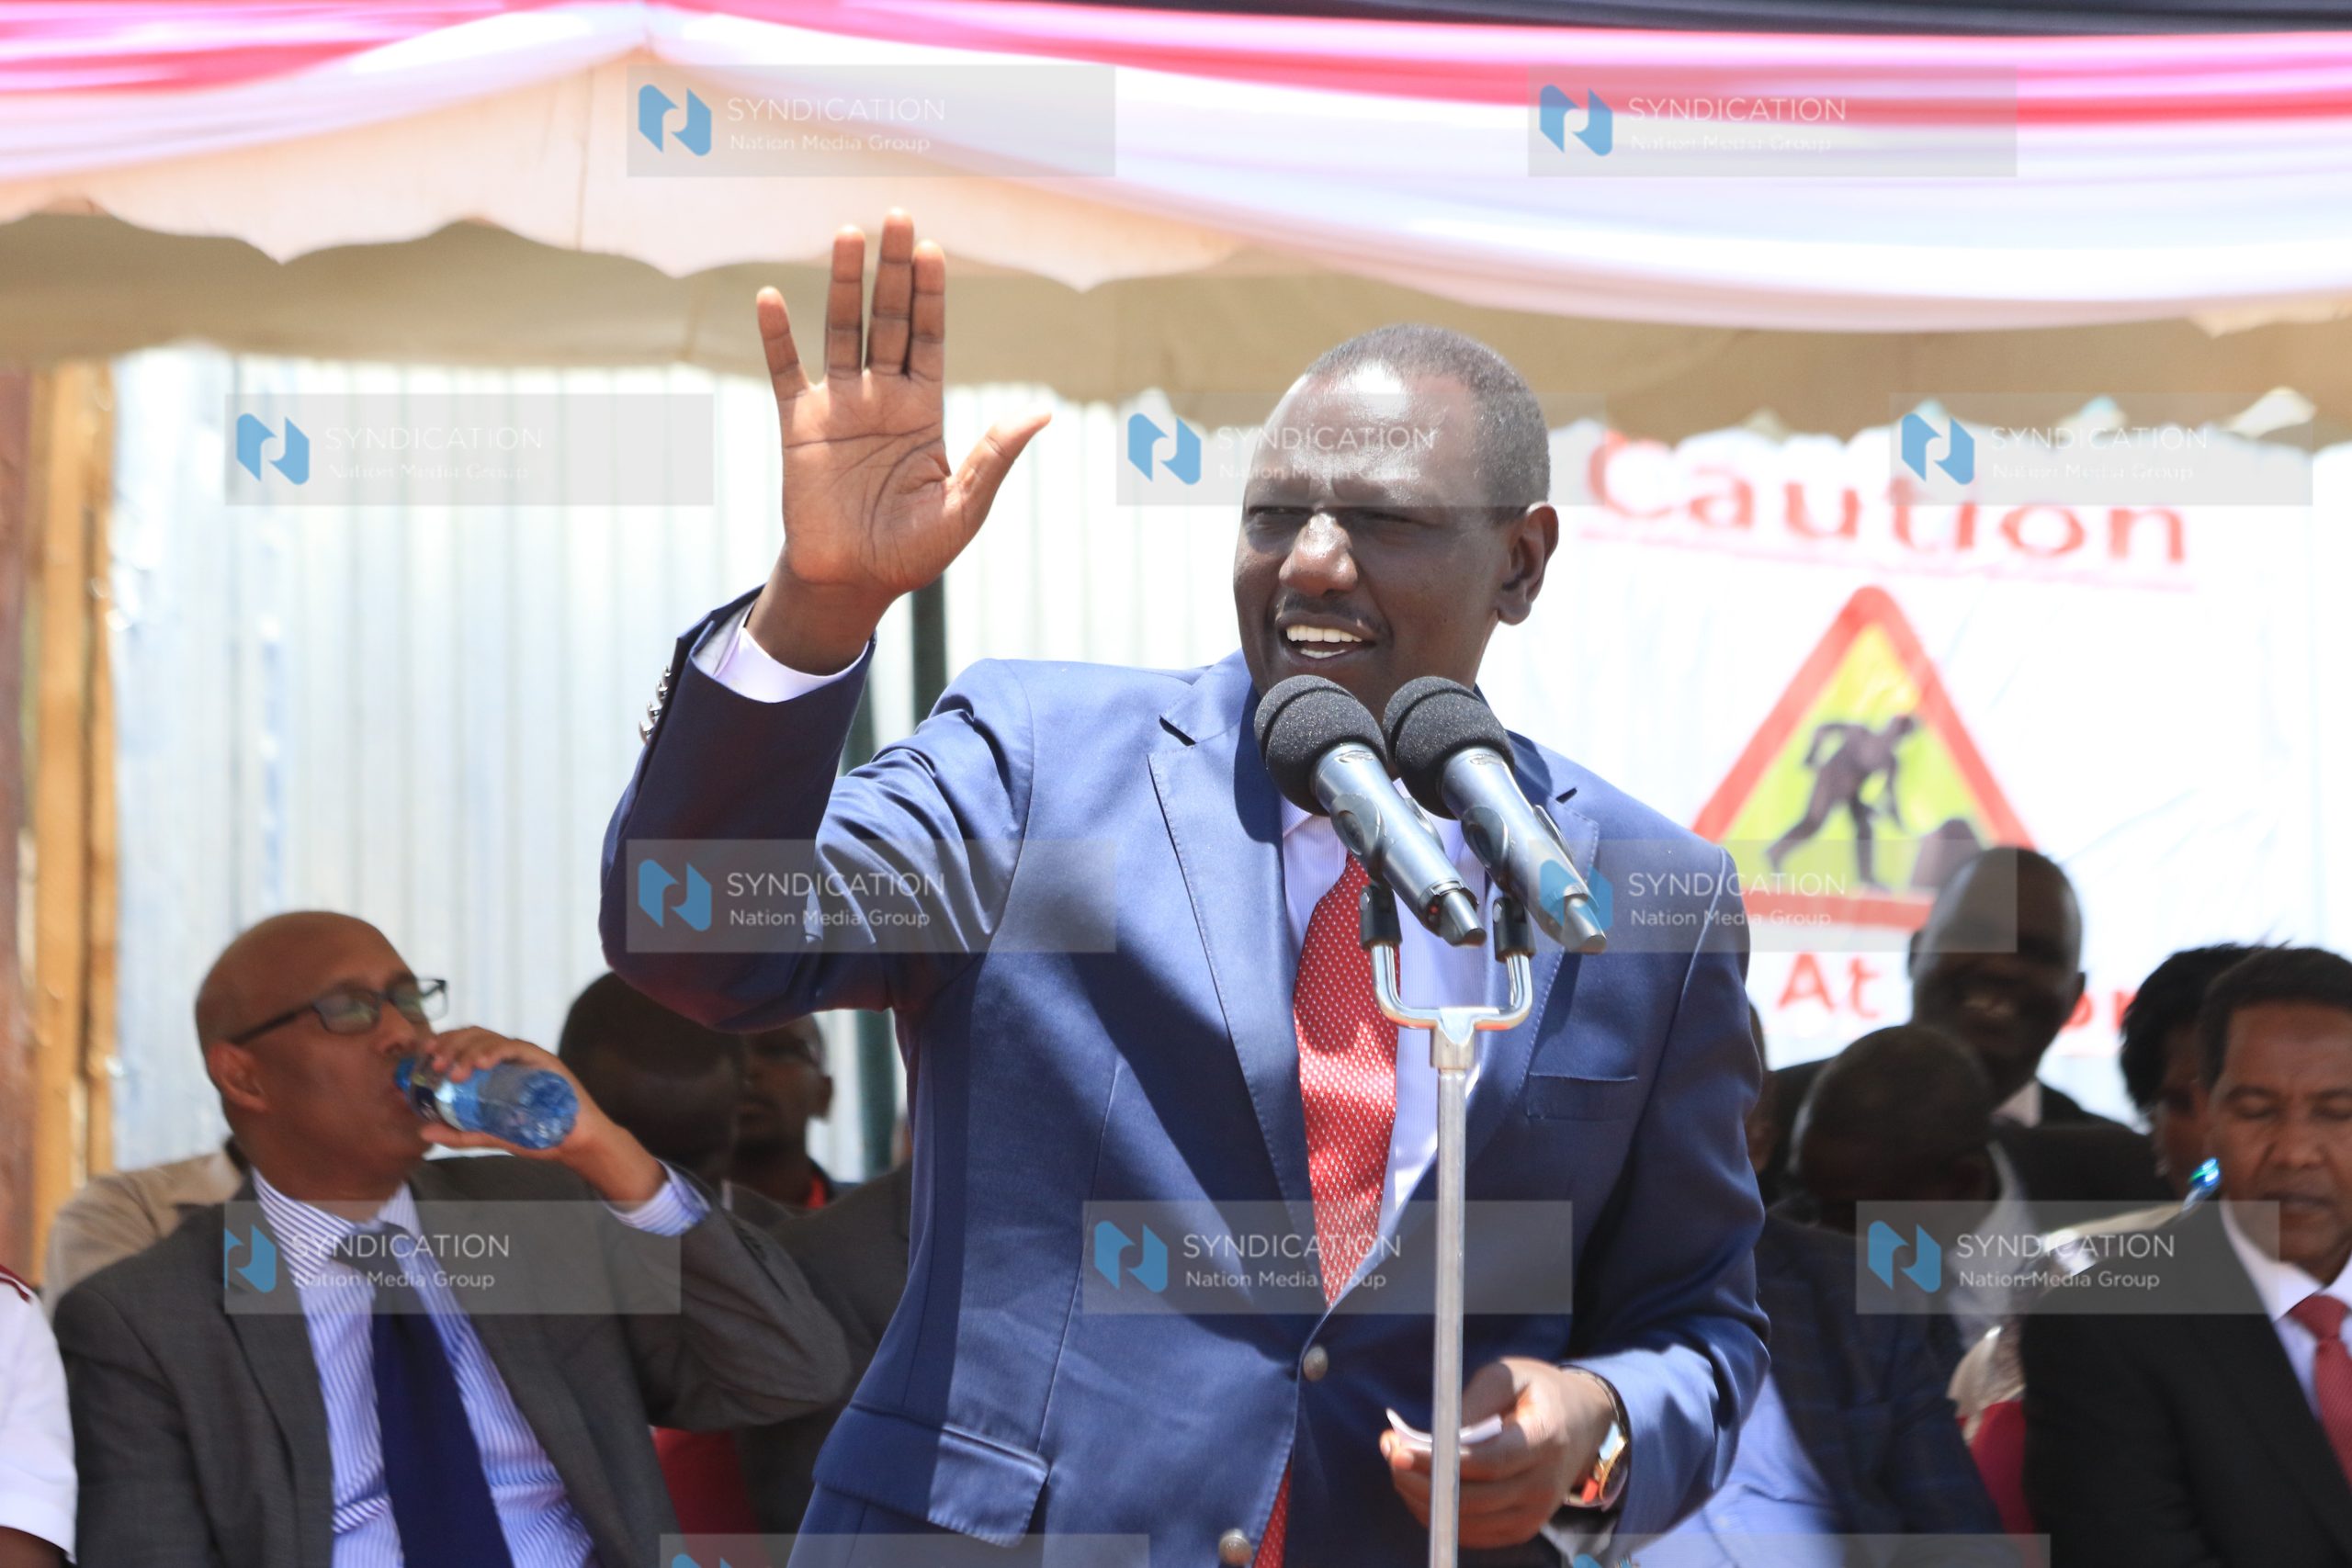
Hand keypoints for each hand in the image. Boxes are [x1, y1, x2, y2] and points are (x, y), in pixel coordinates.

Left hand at [410, 1027, 665, 1205]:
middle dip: (449, 1045)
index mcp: (495, 1067)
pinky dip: (494, 1051)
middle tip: (434, 1065)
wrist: (575, 1141)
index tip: (423, 1057)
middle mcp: (508, 1056)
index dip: (442, 1043)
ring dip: (467, 1050)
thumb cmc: (537, 1134)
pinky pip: (515, 1046)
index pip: (464, 1043)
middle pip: (472, 1035)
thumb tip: (423, 1130)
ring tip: (454, 1072)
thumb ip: (460, 1134)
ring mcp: (525, 1055)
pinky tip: (480, 1065)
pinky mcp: (542, 1059)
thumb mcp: (490, 1135)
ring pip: (489, 1038)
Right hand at [745, 209, 1050, 671]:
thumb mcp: (963, 509)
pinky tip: (772, 297)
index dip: (930, 295)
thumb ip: (994, 459)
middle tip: (898, 215)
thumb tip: (1040, 416)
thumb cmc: (913, 553)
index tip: (932, 250)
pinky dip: (777, 337)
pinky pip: (786, 373)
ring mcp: (840, 408)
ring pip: (843, 332)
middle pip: (888, 320)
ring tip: (848, 234)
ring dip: (845, 285)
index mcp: (924, 410)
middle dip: (893, 270)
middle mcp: (883, 397)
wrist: (853, 583)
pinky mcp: (800, 427)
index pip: (929, 338)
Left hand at [1381, 1358, 1616, 1548]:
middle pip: (1471, 1499)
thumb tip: (1439, 1435)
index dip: (1440, 1462)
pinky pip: (1472, 1533)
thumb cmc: (1538, 1393)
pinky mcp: (1522, 1529)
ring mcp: (1535, 1514)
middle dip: (1420, 1481)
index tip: (1400, 1449)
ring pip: (1466, 1522)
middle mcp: (1543, 1486)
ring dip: (1422, 1498)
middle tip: (1390, 1452)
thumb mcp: (1510, 1375)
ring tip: (1399, 1464)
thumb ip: (1475, 1401)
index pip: (1488, 1462)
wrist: (1582, 1423)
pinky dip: (1439, 1514)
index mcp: (1545, 1440)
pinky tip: (1421, 1485)